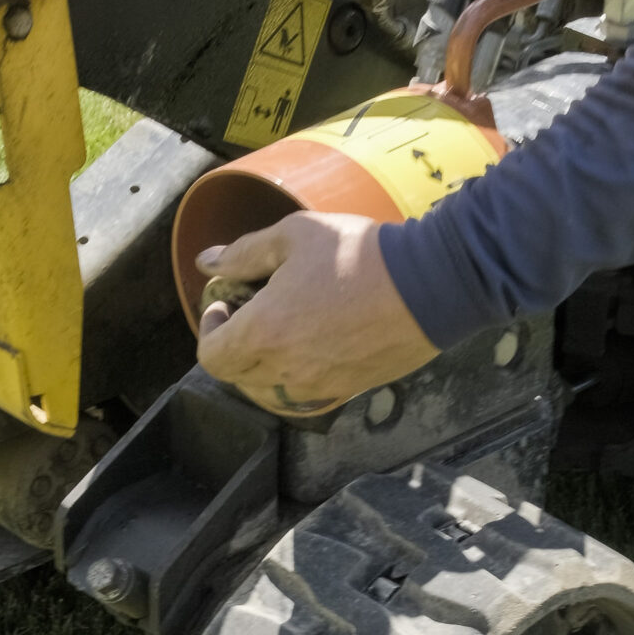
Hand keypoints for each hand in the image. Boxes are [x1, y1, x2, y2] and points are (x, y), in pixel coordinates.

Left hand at [194, 212, 439, 415]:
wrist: (427, 284)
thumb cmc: (358, 254)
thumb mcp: (295, 235)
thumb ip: (244, 252)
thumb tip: (206, 262)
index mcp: (264, 331)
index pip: (212, 356)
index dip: (209, 330)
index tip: (225, 304)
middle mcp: (286, 370)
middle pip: (236, 378)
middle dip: (233, 345)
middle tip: (251, 312)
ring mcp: (317, 386)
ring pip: (268, 393)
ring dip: (261, 368)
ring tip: (281, 332)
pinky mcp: (346, 391)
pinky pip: (303, 399)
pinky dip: (293, 381)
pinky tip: (309, 348)